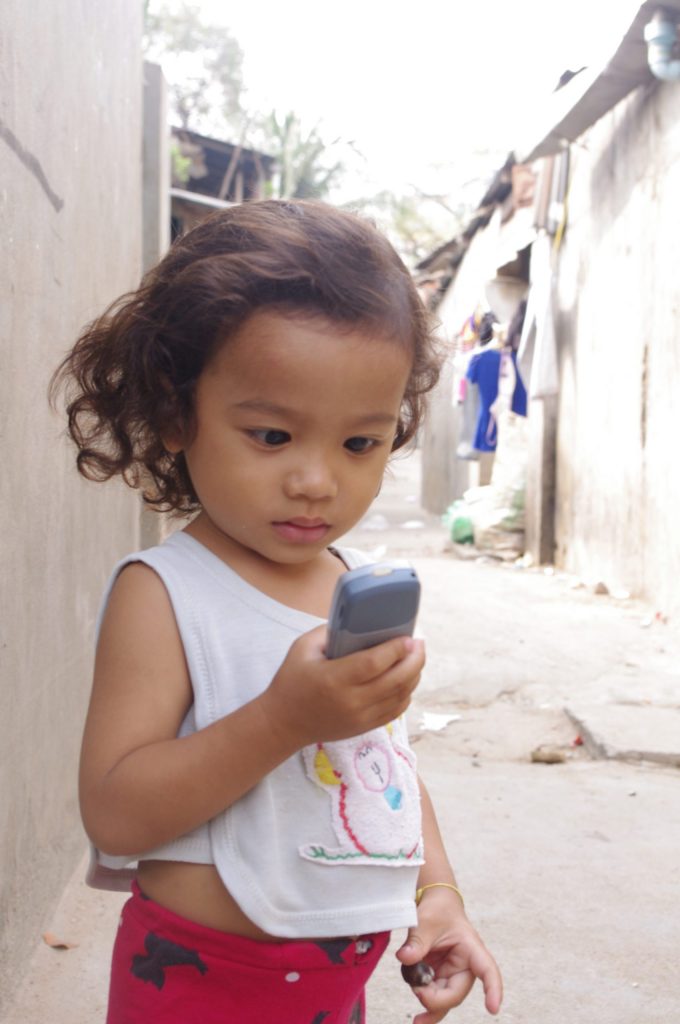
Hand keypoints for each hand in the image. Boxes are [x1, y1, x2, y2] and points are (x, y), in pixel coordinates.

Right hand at [261, 625, 424, 747]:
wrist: (283, 722)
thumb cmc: (292, 680)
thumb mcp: (303, 648)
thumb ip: (330, 631)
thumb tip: (360, 620)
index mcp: (334, 679)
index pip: (375, 663)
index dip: (396, 649)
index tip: (408, 637)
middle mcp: (351, 701)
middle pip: (396, 680)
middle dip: (415, 660)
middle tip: (419, 643)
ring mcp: (360, 718)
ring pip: (400, 696)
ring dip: (414, 675)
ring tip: (416, 657)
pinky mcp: (365, 727)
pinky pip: (396, 710)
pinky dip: (406, 693)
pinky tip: (408, 678)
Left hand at [396, 888, 502, 1022]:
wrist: (434, 905)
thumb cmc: (439, 910)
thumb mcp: (427, 920)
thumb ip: (417, 940)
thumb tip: (404, 958)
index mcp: (471, 948)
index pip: (487, 970)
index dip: (492, 990)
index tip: (492, 1008)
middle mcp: (464, 967)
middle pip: (456, 994)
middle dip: (436, 1000)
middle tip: (417, 991)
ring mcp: (451, 975)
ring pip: (443, 1001)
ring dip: (427, 1001)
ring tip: (413, 988)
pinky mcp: (438, 979)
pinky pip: (432, 996)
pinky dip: (423, 997)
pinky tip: (416, 1002)